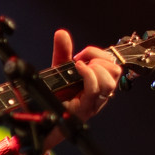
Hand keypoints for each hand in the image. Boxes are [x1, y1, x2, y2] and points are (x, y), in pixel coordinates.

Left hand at [44, 29, 122, 149]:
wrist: (39, 120)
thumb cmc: (52, 98)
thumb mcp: (58, 70)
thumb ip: (62, 52)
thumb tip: (62, 33)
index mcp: (97, 83)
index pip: (111, 62)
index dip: (97, 53)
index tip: (79, 56)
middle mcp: (99, 93)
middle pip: (115, 70)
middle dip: (99, 59)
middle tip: (80, 63)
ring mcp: (94, 102)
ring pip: (110, 81)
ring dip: (95, 69)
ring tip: (79, 70)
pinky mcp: (85, 109)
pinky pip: (95, 89)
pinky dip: (88, 75)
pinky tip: (77, 71)